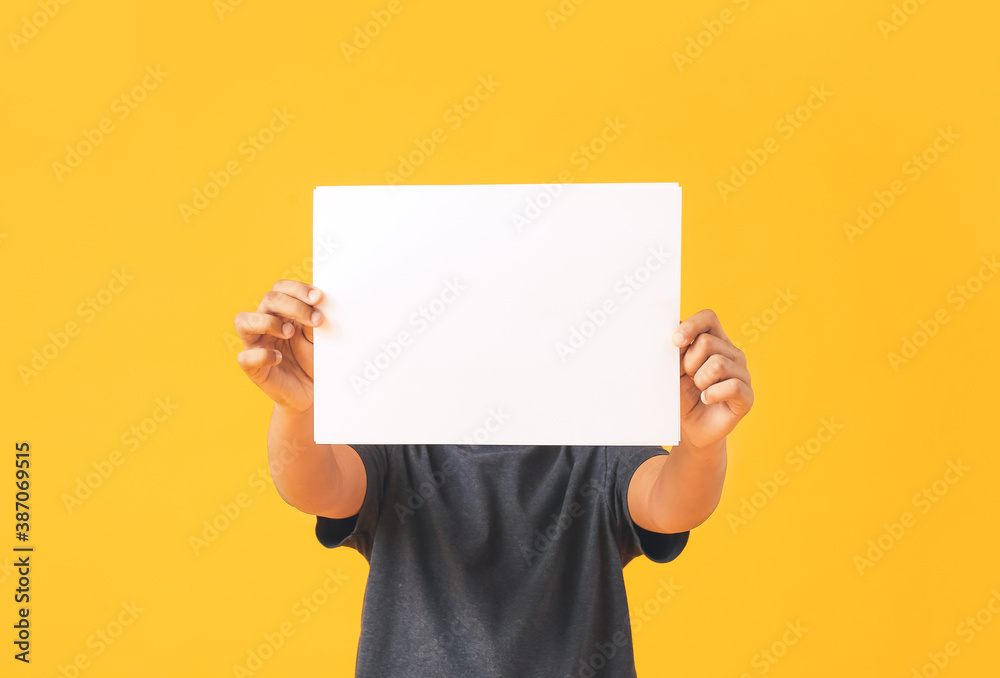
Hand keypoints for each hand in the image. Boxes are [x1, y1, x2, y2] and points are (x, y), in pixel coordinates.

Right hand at [234, 280, 324, 413]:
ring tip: (290, 333)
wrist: (312, 393)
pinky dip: (262, 355)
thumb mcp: (319, 339)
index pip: (281, 288)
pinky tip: (279, 358)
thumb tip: (319, 304)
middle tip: (317, 320)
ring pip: (243, 321)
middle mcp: (266, 323)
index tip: (318, 297)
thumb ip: (315, 322)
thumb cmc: (314, 361)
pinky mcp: (252, 367)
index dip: (297, 289)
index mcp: (282, 312)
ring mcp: (257, 344)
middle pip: (268, 300)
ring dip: (268, 323)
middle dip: (293, 306)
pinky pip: (245, 356)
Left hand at [671, 309, 752, 449]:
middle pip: (707, 342)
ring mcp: (742, 374)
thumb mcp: (675, 370)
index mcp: (716, 342)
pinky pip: (731, 386)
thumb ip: (677, 349)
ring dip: (700, 380)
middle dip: (689, 363)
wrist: (690, 429)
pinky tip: (707, 399)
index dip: (691, 325)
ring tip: (699, 390)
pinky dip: (712, 394)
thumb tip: (674, 330)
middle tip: (688, 378)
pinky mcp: (747, 396)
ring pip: (718, 364)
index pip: (709, 318)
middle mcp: (733, 354)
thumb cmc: (682, 396)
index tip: (675, 341)